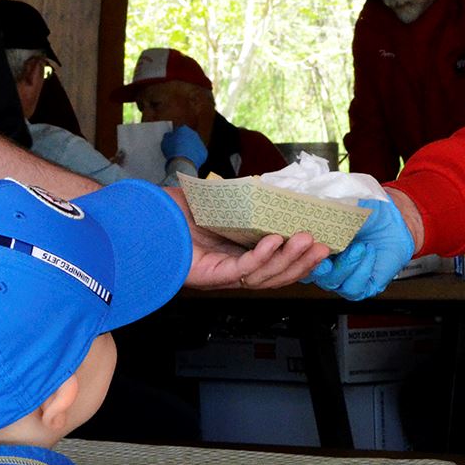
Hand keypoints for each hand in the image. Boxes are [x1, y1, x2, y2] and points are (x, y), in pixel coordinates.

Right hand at [161, 125, 206, 170]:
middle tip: (178, 149)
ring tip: (183, 156)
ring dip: (190, 149)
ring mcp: (200, 143)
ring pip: (194, 145)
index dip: (176, 136)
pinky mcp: (204, 152)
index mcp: (184, 129)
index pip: (179, 130)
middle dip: (184, 142)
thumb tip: (169, 135)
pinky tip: (189, 160)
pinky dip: (195, 156)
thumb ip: (168, 136)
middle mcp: (194, 134)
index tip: (173, 142)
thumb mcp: (165, 141)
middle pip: (189, 137)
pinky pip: (199, 153)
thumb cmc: (173, 151)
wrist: (183, 162)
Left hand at [164, 187, 330, 289]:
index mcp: (234, 255)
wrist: (140, 217)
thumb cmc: (171, 211)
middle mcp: (230, 270)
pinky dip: (262, 257)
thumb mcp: (216, 202)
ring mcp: (220, 275)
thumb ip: (241, 200)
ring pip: (264, 276)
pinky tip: (276, 241)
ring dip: (290, 260)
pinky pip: (242, 270)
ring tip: (308, 241)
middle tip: (325, 247)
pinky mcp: (209, 275)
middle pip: (275, 275)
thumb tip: (268, 187)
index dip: (298, 259)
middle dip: (302, 262)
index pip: (274, 264)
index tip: (320, 246)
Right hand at [304, 198, 415, 301]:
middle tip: (325, 248)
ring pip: (332, 282)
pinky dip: (361, 269)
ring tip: (358, 245)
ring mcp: (340, 277)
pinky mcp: (359, 286)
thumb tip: (305, 198)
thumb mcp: (344, 202)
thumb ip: (323, 205)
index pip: (293, 255)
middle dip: (316, 262)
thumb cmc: (369, 210)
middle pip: (308, 273)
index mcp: (311, 244)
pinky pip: (353, 287)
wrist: (397, 219)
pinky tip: (368, 252)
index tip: (303, 240)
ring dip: (345, 264)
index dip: (295, 252)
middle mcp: (323, 264)